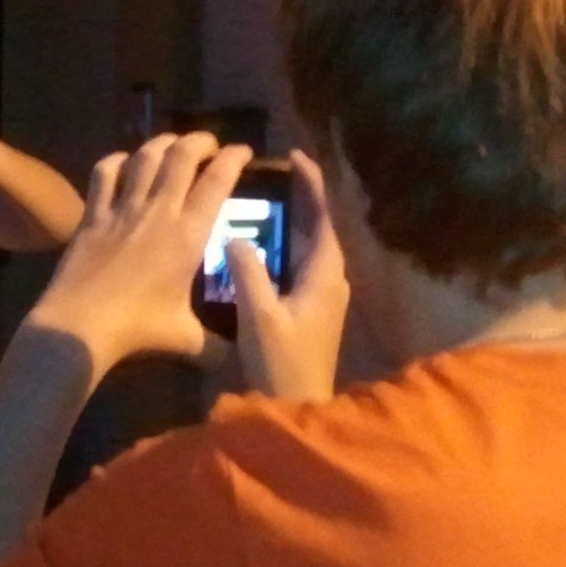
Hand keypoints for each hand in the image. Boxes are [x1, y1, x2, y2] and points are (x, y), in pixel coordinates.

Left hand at [27, 133, 251, 379]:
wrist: (79, 325)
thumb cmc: (139, 329)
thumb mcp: (188, 341)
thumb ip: (219, 347)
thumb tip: (245, 362)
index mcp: (189, 234)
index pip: (217, 181)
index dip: (233, 158)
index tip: (244, 151)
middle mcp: (158, 211)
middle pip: (181, 157)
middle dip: (200, 141)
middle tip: (210, 142)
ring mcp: (121, 210)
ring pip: (144, 158)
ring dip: (162, 143)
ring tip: (173, 141)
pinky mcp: (92, 216)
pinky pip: (103, 175)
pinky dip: (116, 161)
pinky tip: (122, 160)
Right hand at [226, 147, 348, 401]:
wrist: (297, 409)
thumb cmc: (281, 364)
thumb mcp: (259, 316)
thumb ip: (247, 271)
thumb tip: (235, 236)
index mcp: (325, 275)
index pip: (322, 217)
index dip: (312, 185)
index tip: (294, 156)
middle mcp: (330, 281)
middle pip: (316, 229)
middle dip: (296, 200)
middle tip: (265, 177)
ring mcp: (322, 298)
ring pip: (305, 248)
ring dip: (286, 224)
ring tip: (255, 203)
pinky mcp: (310, 312)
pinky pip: (296, 266)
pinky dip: (279, 248)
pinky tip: (253, 247)